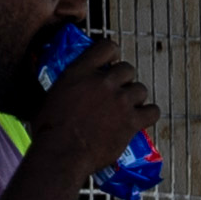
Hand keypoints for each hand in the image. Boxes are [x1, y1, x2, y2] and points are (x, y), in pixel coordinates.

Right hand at [32, 30, 158, 190]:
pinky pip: (153, 112)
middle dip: (124, 80)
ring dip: (136, 97)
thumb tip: (56, 91)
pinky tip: (142, 119)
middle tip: (117, 93)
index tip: (110, 64)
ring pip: (141, 89)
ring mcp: (119, 101)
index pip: (107, 47)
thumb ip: (61, 88)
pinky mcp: (131, 121)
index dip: (112, 54)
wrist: (62, 153)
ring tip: (128, 108)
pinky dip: (149, 114)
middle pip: (128, 69)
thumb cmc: (48, 130)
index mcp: (80, 71)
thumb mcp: (47, 98)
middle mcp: (103, 82)